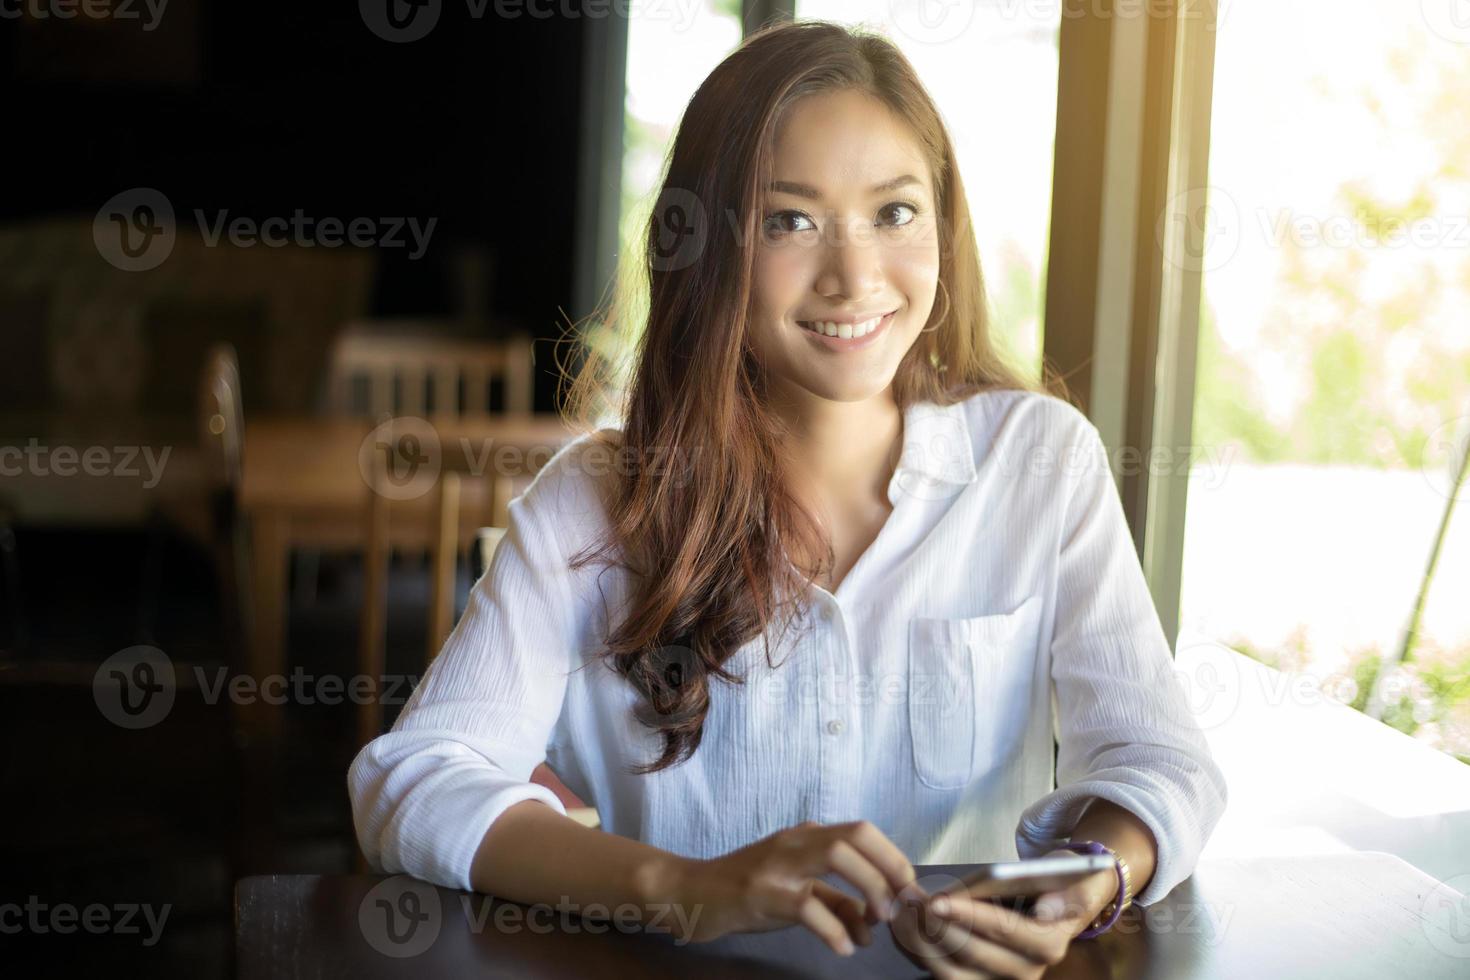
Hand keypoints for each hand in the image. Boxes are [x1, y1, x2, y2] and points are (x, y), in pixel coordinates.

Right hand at [663, 819, 925, 954]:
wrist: (690, 894)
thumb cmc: (745, 891)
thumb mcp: (796, 890)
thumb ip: (834, 901)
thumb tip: (873, 922)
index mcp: (807, 835)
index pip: (864, 831)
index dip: (895, 859)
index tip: (910, 893)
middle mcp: (796, 841)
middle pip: (857, 835)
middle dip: (890, 869)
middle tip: (900, 907)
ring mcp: (777, 864)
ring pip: (836, 857)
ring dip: (868, 888)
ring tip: (876, 921)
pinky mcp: (760, 892)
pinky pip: (807, 905)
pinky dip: (833, 928)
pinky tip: (843, 948)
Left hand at [887, 848, 1115, 978]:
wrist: (1059, 901)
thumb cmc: (1065, 885)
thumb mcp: (1083, 880)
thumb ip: (1073, 895)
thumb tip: (1050, 908)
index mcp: (1049, 944)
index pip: (1005, 932)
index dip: (969, 916)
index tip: (938, 900)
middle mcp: (1023, 972)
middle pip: (971, 954)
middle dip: (936, 926)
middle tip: (910, 897)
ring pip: (950, 972)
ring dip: (920, 941)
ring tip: (902, 907)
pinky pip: (938, 972)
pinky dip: (916, 950)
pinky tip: (901, 923)